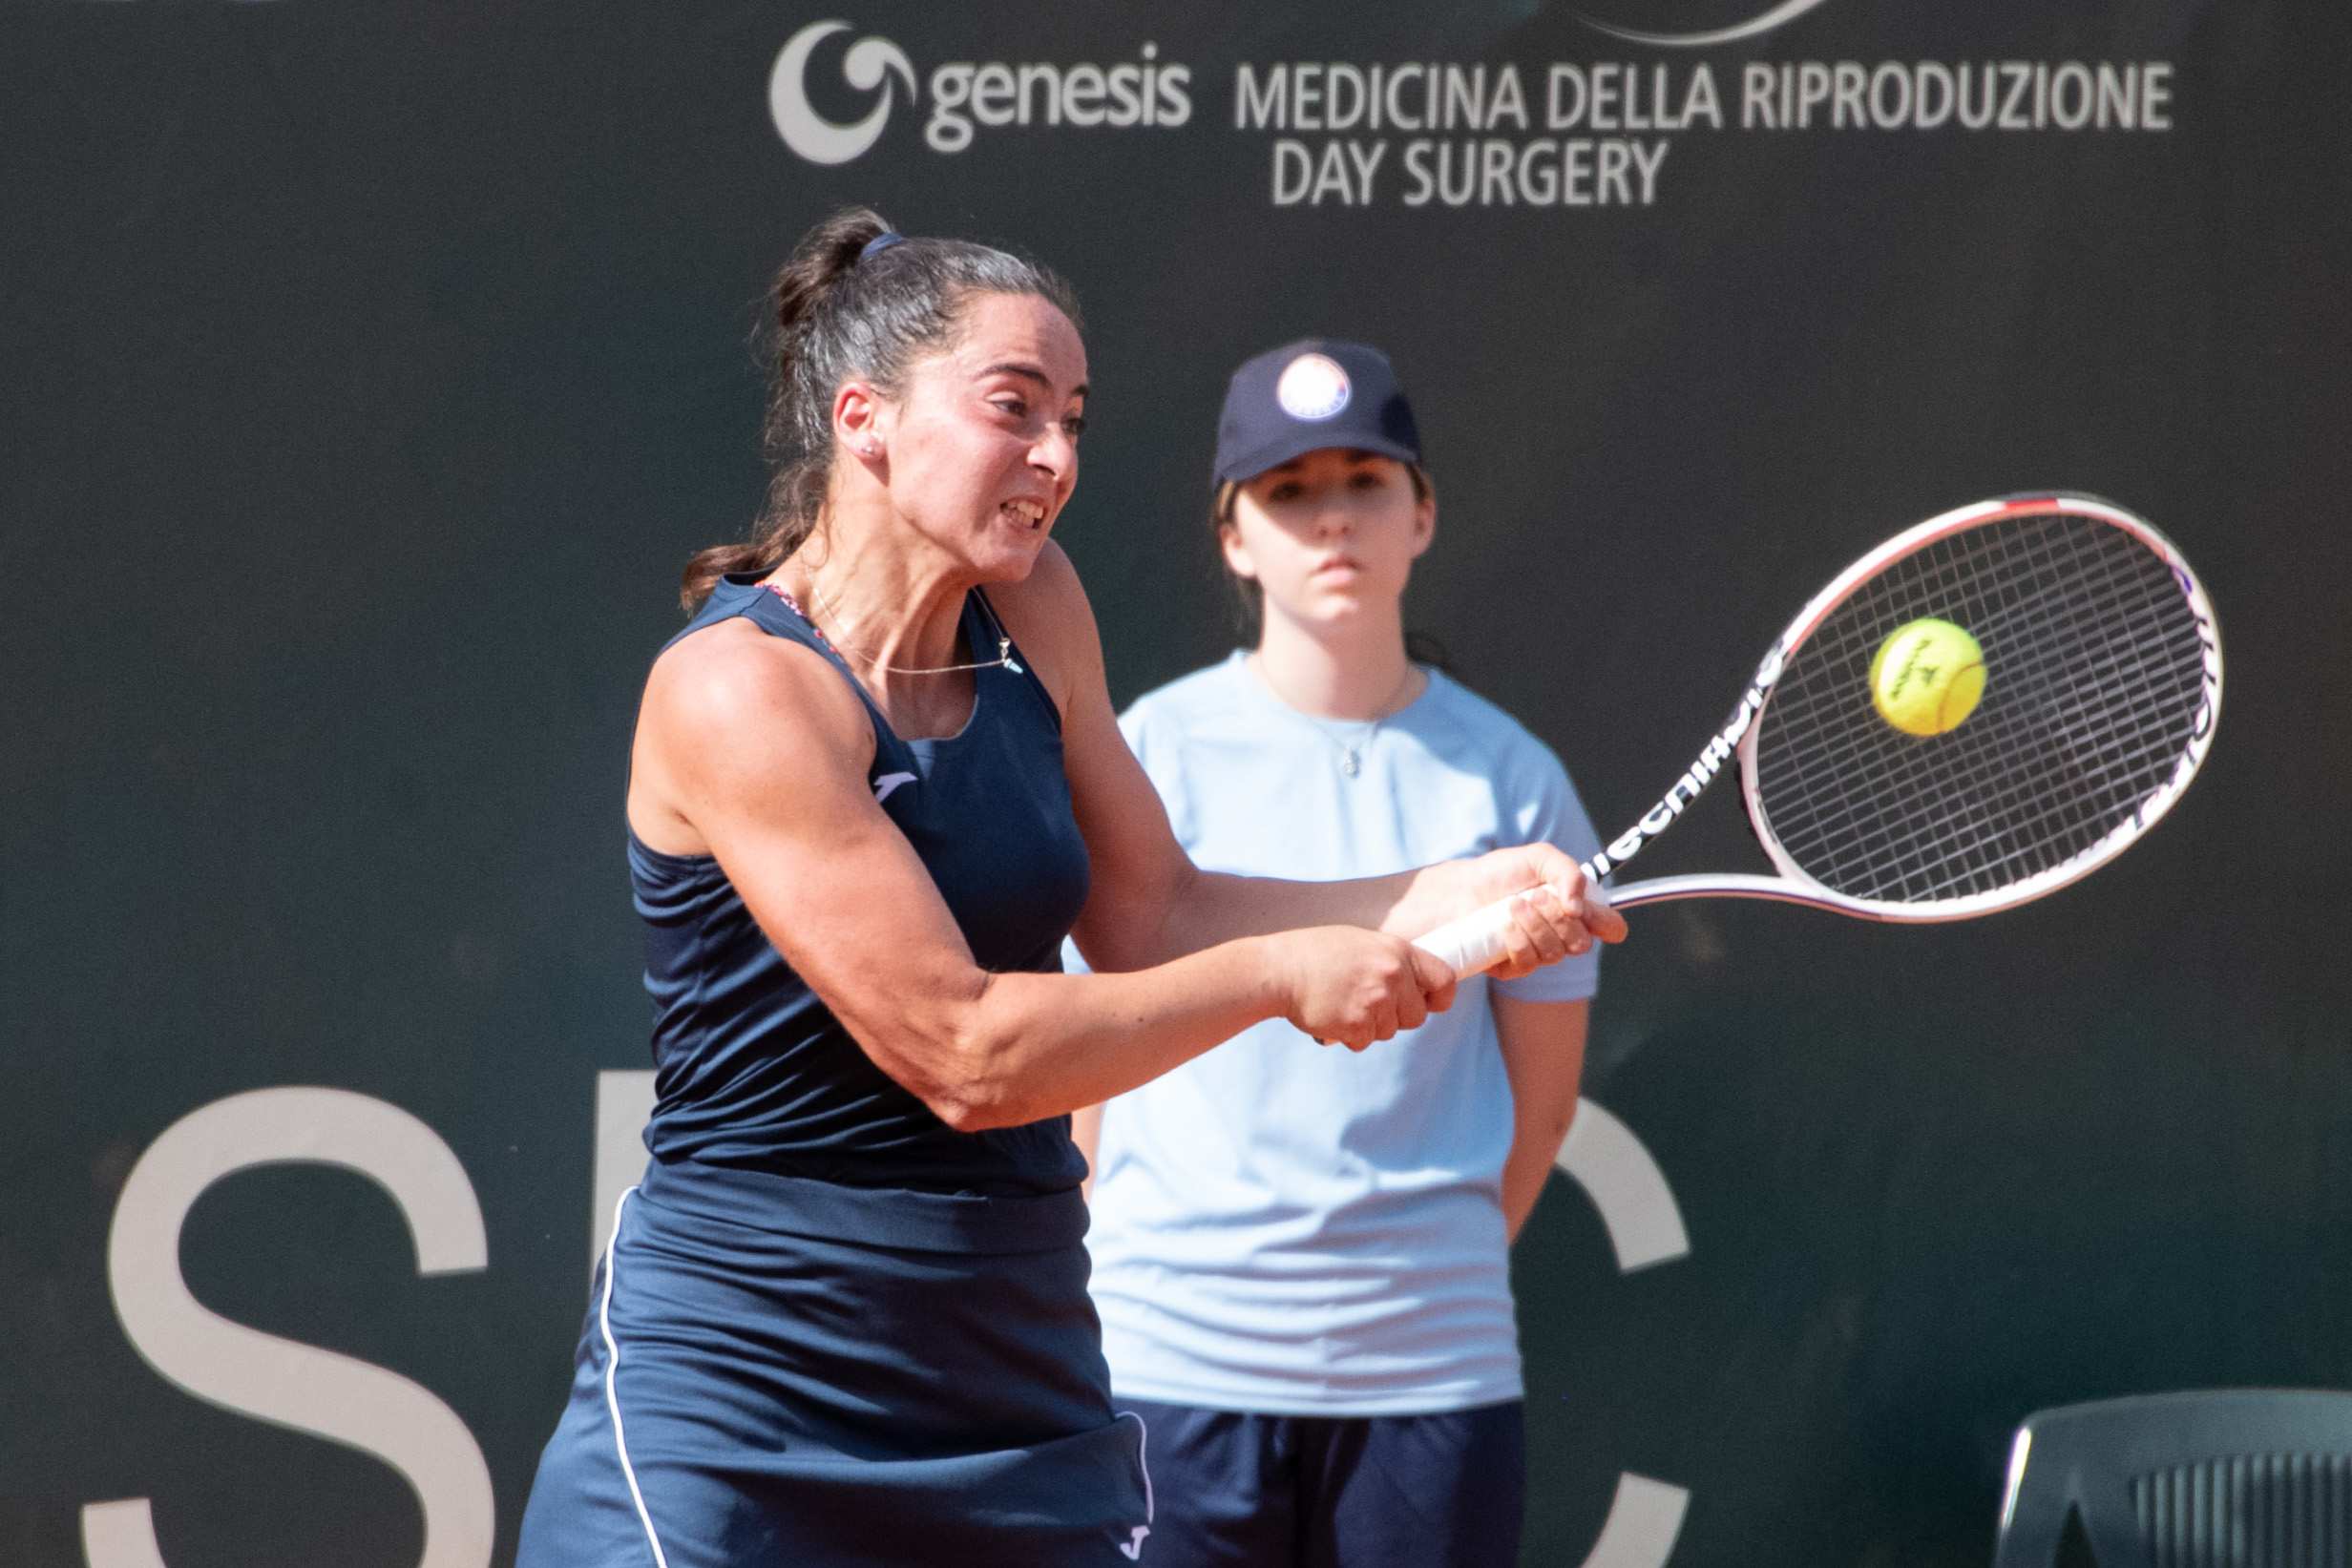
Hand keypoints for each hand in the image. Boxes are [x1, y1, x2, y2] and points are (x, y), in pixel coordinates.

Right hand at [1271, 927, 1458, 1050]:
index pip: (1444, 979)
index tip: (1428, 1003)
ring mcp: (1376, 1001)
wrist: (1279, 969)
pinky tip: (1332, 1015)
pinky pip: (1365, 1042)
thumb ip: (1390, 962)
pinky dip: (1349, 1036)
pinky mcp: (1358, 1024)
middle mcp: (1393, 975)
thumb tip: (1413, 985)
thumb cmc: (1316, 954)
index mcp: (1398, 952)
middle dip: (1395, 1017)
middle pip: (1416, 1016)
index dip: (1439, 997)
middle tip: (1367, 1003)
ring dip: (1369, 1026)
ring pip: (1389, 1031)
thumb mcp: (1361, 944)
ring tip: (1343, 1003)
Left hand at [1410, 845, 1628, 980]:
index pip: (1610, 927)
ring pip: (1556, 954)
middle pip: (1583, 943)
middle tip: (1535, 896)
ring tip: (1512, 905)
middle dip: (1559, 918)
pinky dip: (1518, 941)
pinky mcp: (1512, 968)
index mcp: (1573, 908)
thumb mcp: (1538, 857)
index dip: (1608, 925)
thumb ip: (1569, 872)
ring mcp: (1537, 952)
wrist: (1455, 891)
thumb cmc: (1496, 873)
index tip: (1589, 914)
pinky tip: (1502, 925)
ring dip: (1535, 926)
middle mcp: (1559, 934)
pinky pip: (1528, 964)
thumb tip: (1581, 908)